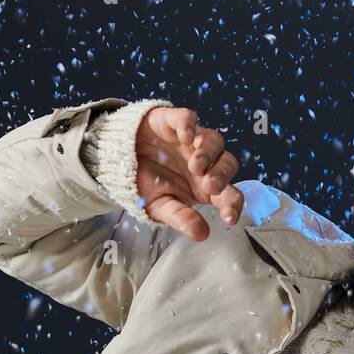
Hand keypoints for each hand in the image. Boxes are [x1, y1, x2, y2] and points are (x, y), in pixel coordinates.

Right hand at [135, 106, 243, 241]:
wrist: (119, 161)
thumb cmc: (146, 185)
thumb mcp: (160, 207)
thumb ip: (181, 218)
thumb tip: (202, 234)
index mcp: (205, 188)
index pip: (230, 194)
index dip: (233, 204)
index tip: (228, 217)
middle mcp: (205, 163)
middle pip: (228, 164)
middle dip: (222, 175)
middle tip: (209, 185)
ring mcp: (192, 141)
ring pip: (215, 140)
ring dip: (208, 152)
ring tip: (194, 165)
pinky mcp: (175, 122)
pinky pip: (189, 119)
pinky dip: (189, 125)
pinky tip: (184, 137)